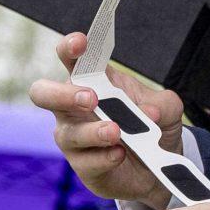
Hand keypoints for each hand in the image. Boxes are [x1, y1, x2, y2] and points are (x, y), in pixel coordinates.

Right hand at [30, 34, 185, 209]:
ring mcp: (74, 138)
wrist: (159, 166)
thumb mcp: (167, 108)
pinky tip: (120, 154)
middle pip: (43, 94)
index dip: (70, 47)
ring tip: (116, 132)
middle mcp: (73, 107)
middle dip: (64, 94)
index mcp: (92, 81)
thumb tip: (150, 113)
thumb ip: (162, 103)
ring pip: (68, 133)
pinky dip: (105, 157)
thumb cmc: (153, 126)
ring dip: (93, 131)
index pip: (72, 59)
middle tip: (91, 98)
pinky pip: (86, 162)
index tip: (81, 43)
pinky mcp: (83, 166)